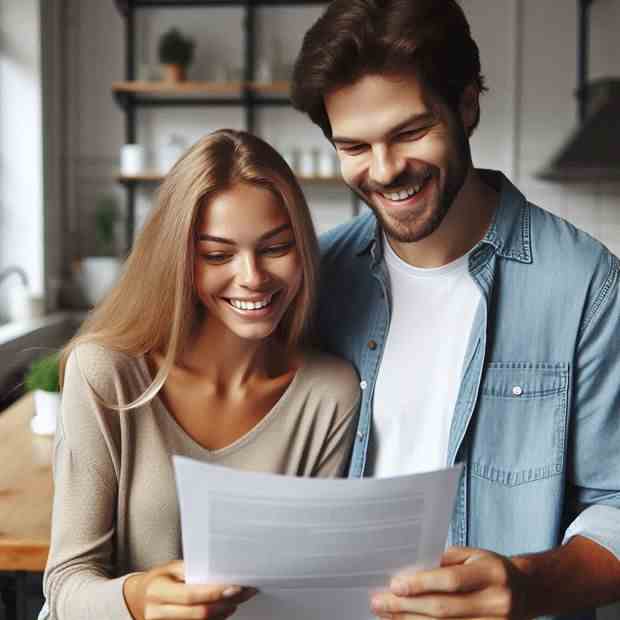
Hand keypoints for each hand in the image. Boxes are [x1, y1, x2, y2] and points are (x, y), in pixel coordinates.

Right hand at [123, 560, 257, 619]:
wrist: (141, 598)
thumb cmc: (160, 579)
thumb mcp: (171, 569)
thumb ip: (192, 570)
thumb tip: (221, 570)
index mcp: (157, 590)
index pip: (190, 595)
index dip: (215, 593)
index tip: (236, 587)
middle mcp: (157, 612)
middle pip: (199, 614)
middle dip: (225, 604)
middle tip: (244, 593)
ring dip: (223, 613)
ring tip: (236, 600)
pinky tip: (224, 610)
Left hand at [370, 547, 532, 619]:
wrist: (527, 591)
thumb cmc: (492, 569)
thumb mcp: (472, 556)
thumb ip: (443, 563)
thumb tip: (408, 573)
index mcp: (491, 573)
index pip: (452, 581)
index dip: (421, 584)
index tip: (394, 585)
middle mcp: (496, 602)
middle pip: (444, 609)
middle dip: (407, 606)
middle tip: (379, 602)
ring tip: (386, 616)